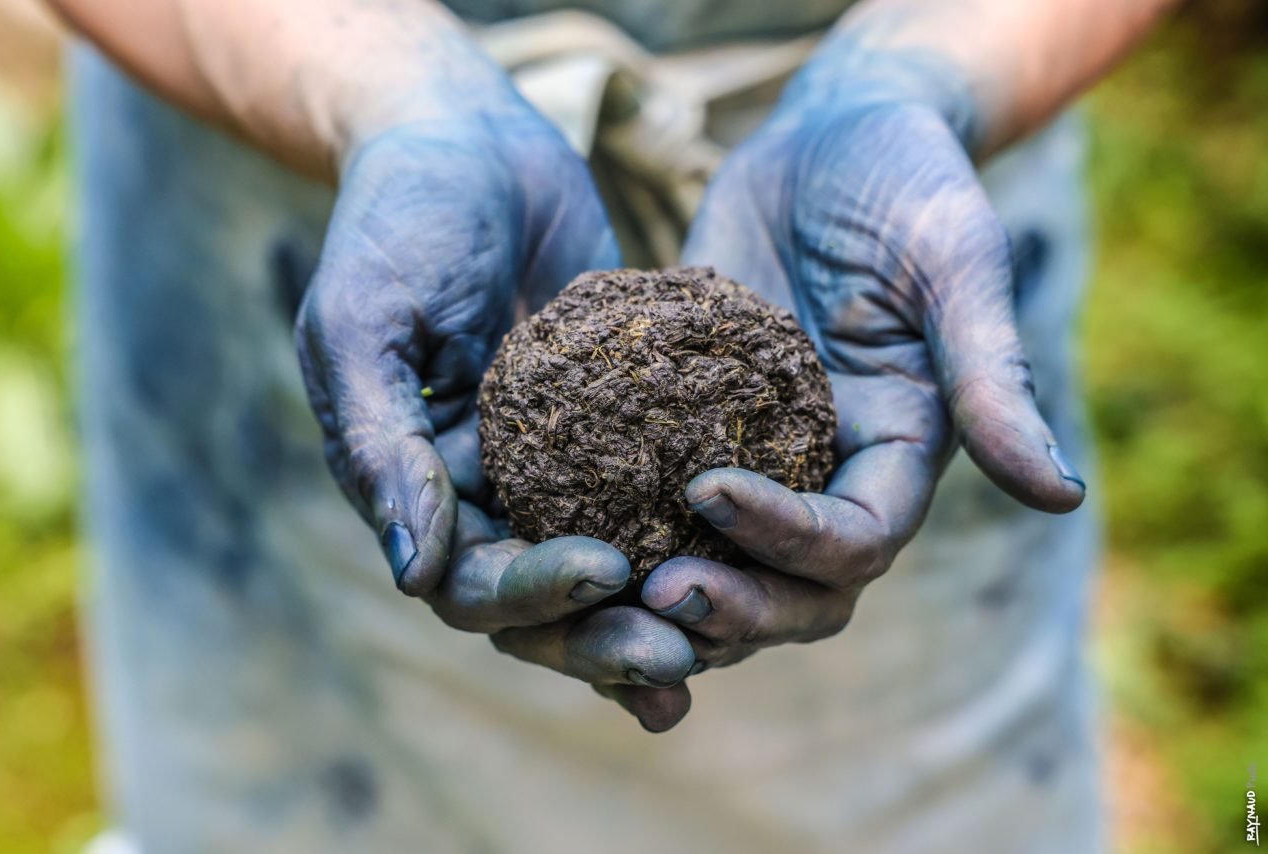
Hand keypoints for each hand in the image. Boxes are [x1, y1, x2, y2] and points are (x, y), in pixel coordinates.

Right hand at [296, 89, 692, 729]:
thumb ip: (378, 443)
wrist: (468, 142)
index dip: (535, 595)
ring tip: (723, 644)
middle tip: (678, 651)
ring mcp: (559, 467)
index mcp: (421, 489)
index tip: (608, 566)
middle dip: (606, 636)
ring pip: (610, 573)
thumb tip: (412, 570)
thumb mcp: (362, 323)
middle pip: (546, 607)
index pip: (472, 582)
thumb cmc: (400, 221)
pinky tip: (754, 567)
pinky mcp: (623, 427)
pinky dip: (697, 541)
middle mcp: (491, 495)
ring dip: (658, 615)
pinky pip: (659, 498)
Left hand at [646, 80, 1085, 669]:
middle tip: (649, 590)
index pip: (855, 541)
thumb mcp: (958, 267)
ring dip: (665, 592)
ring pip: (720, 564)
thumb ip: (993, 378)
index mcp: (900, 455)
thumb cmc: (908, 184)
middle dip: (729, 603)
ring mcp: (758, 455)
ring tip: (594, 580)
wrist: (830, 136)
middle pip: (791, 589)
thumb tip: (1062, 496)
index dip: (790, 539)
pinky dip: (615, 520)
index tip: (707, 490)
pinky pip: (650, 492)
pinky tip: (549, 517)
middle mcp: (829, 473)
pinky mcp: (691, 424)